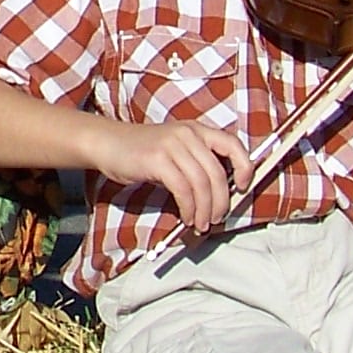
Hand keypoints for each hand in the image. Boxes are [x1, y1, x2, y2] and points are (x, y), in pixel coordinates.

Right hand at [84, 116, 253, 234]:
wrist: (108, 143)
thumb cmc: (142, 152)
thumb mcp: (174, 150)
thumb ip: (196, 164)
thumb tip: (218, 195)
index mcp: (197, 129)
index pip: (233, 144)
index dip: (244, 166)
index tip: (242, 187)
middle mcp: (188, 134)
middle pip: (217, 173)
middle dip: (221, 202)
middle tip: (217, 219)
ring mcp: (172, 145)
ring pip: (202, 184)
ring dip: (204, 209)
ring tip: (200, 223)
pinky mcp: (158, 160)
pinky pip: (183, 189)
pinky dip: (188, 208)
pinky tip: (186, 217)